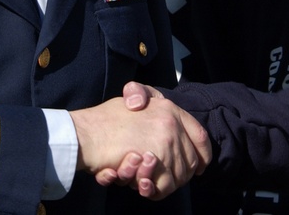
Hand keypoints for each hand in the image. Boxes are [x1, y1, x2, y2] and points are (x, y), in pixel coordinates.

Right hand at [70, 87, 210, 199]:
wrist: (85, 134)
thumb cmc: (105, 120)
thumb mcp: (132, 99)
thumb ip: (148, 100)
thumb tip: (165, 119)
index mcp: (169, 110)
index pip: (200, 136)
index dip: (203, 153)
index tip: (201, 167)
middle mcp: (171, 124)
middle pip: (190, 162)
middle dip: (178, 176)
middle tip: (156, 178)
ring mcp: (164, 141)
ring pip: (176, 177)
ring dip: (160, 184)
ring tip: (141, 181)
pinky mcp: (153, 158)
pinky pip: (162, 185)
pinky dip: (151, 189)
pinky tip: (138, 184)